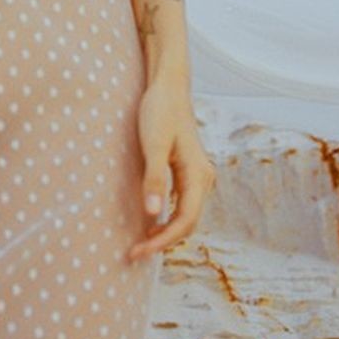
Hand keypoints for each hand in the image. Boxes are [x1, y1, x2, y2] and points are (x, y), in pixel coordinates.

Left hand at [128, 79, 214, 262]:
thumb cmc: (160, 110)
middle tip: (134, 253)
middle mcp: (203, 179)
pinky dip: (167, 217)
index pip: (185, 221)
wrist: (168, 84)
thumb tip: (153, 213)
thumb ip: (155, 178)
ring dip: (166, 232)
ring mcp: (197, 175)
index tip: (139, 251)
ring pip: (186, 215)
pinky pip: (182, 203)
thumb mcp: (154, 144)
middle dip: (163, 241)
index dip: (163, 241)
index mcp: (198, 175)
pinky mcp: (187, 170)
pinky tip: (150, 220)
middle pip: (188, 223)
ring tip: (141, 243)